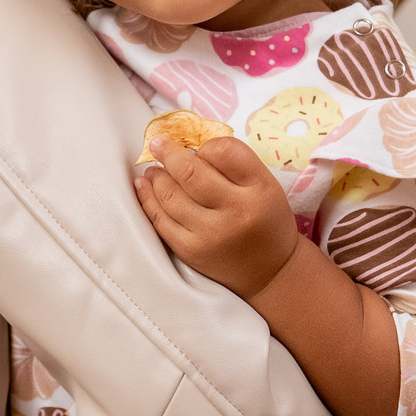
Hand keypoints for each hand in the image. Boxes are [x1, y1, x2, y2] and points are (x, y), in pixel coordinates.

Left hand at [134, 136, 301, 298]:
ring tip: (153, 169)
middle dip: (168, 153)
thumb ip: (235, 162)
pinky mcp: (189, 250)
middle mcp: (234, 212)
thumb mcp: (266, 185)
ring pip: (170, 195)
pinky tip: (145, 187)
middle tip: (157, 143)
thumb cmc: (265, 221)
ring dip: (156, 176)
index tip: (198, 147)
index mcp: (258, 190)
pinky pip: (160, 220)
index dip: (205, 145)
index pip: (224, 152)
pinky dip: (148, 199)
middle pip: (190, 172)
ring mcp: (209, 234)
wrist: (270, 272)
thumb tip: (191, 146)